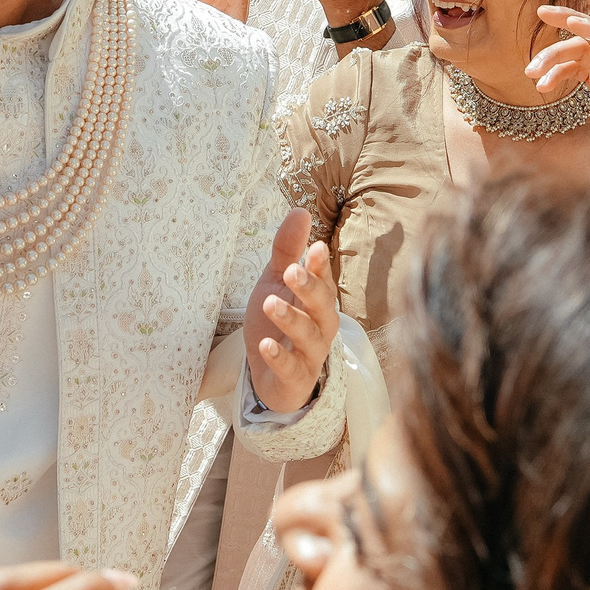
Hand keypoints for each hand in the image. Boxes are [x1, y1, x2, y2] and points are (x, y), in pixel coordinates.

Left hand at [245, 207, 339, 413]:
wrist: (272, 377)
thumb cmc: (279, 324)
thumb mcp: (276, 283)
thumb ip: (287, 251)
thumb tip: (300, 210)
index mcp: (317, 301)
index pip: (324, 280)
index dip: (320, 267)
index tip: (315, 247)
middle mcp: (320, 326)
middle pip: (323, 307)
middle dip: (310, 288)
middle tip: (292, 271)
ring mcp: (309, 354)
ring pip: (309, 337)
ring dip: (292, 320)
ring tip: (271, 304)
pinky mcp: (295, 379)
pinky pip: (291, 369)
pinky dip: (279, 358)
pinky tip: (265, 345)